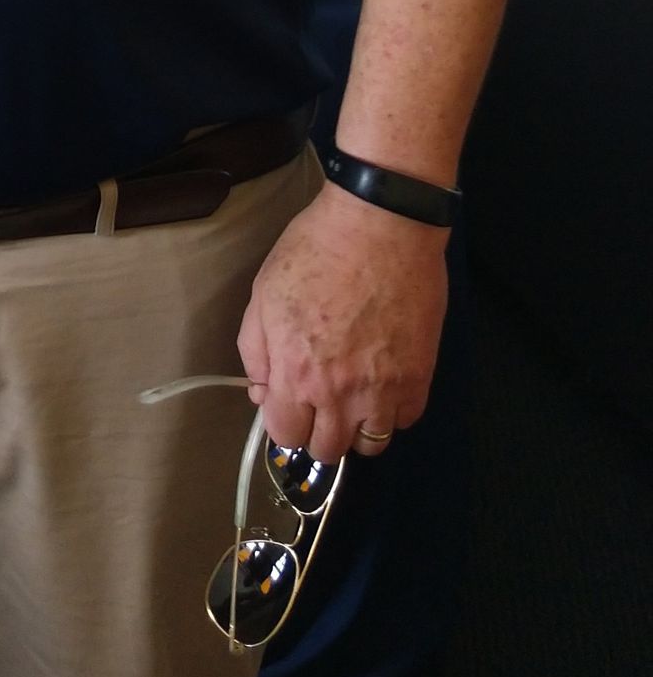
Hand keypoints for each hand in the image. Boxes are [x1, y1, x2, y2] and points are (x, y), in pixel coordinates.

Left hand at [237, 181, 448, 463]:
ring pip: (370, 445)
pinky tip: (383, 384)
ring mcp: (384, 390)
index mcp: (295, 373)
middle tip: (319, 402)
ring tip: (353, 398)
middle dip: (317, 431)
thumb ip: (256, 351)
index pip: (285, 434)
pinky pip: (405, 419)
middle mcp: (339, 394)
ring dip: (357, 429)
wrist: (380, 226)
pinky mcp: (419, 378)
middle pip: (327, 450)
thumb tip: (261, 394)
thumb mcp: (263, 293)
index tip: (288, 406)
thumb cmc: (314, 251)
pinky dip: (393, 410)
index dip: (283, 422)